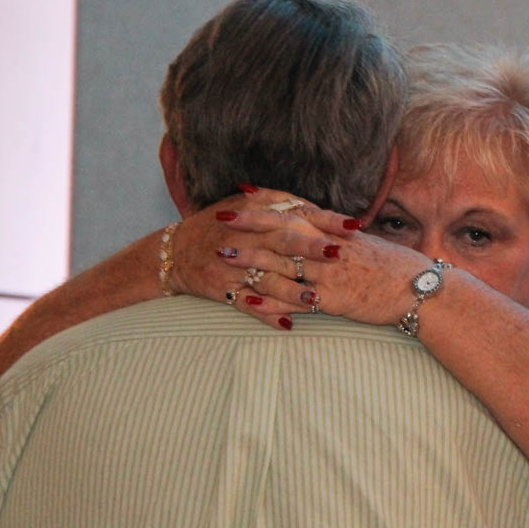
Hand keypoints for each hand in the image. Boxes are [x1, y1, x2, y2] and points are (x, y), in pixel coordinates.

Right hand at [169, 188, 362, 328]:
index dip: (326, 221)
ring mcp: (235, 266)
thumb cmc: (218, 225)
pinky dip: (266, 315)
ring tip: (316, 299)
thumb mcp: (244, 205)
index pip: (297, 215)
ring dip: (292, 290)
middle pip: (283, 243)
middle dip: (311, 249)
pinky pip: (247, 305)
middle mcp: (247, 238)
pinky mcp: (224, 289)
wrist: (174, 252)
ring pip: (268, 279)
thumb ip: (279, 203)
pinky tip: (287, 324)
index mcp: (256, 213)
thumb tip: (315, 207)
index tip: (354, 226)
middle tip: (338, 255)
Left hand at [215, 199, 433, 326]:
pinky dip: (269, 301)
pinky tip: (246, 300)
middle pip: (283, 231)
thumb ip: (341, 238)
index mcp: (337, 233)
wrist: (421, 290)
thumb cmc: (395, 269)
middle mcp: (330, 248)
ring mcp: (330, 273)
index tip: (243, 193)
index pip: (297, 211)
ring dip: (251, 260)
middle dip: (250, 224)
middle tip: (220, 217)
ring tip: (223, 255)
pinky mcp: (333, 299)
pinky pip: (295, 301)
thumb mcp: (366, 246)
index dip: (269, 202)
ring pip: (283, 263)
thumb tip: (325, 231)